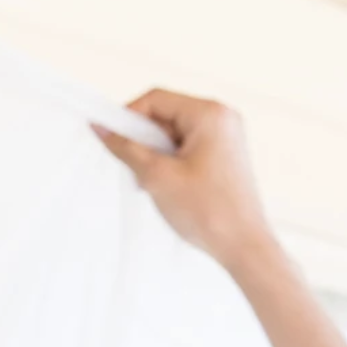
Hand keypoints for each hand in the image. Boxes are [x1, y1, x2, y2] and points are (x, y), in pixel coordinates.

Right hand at [96, 88, 284, 274]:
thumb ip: (126, 148)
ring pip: (174, 133)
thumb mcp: (157, 177)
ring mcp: (226, 137)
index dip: (128, 118)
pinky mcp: (225, 156)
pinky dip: (170, 162)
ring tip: (152, 183)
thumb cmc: (209, 212)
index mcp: (210, 114)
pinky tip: (167, 187)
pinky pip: (188, 147)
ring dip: (155, 154)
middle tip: (134, 169)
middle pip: (165, 114)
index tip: (112, 141)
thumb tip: (101, 129)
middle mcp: (222, 118)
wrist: (244, 247)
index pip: (156, 99)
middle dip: (144, 141)